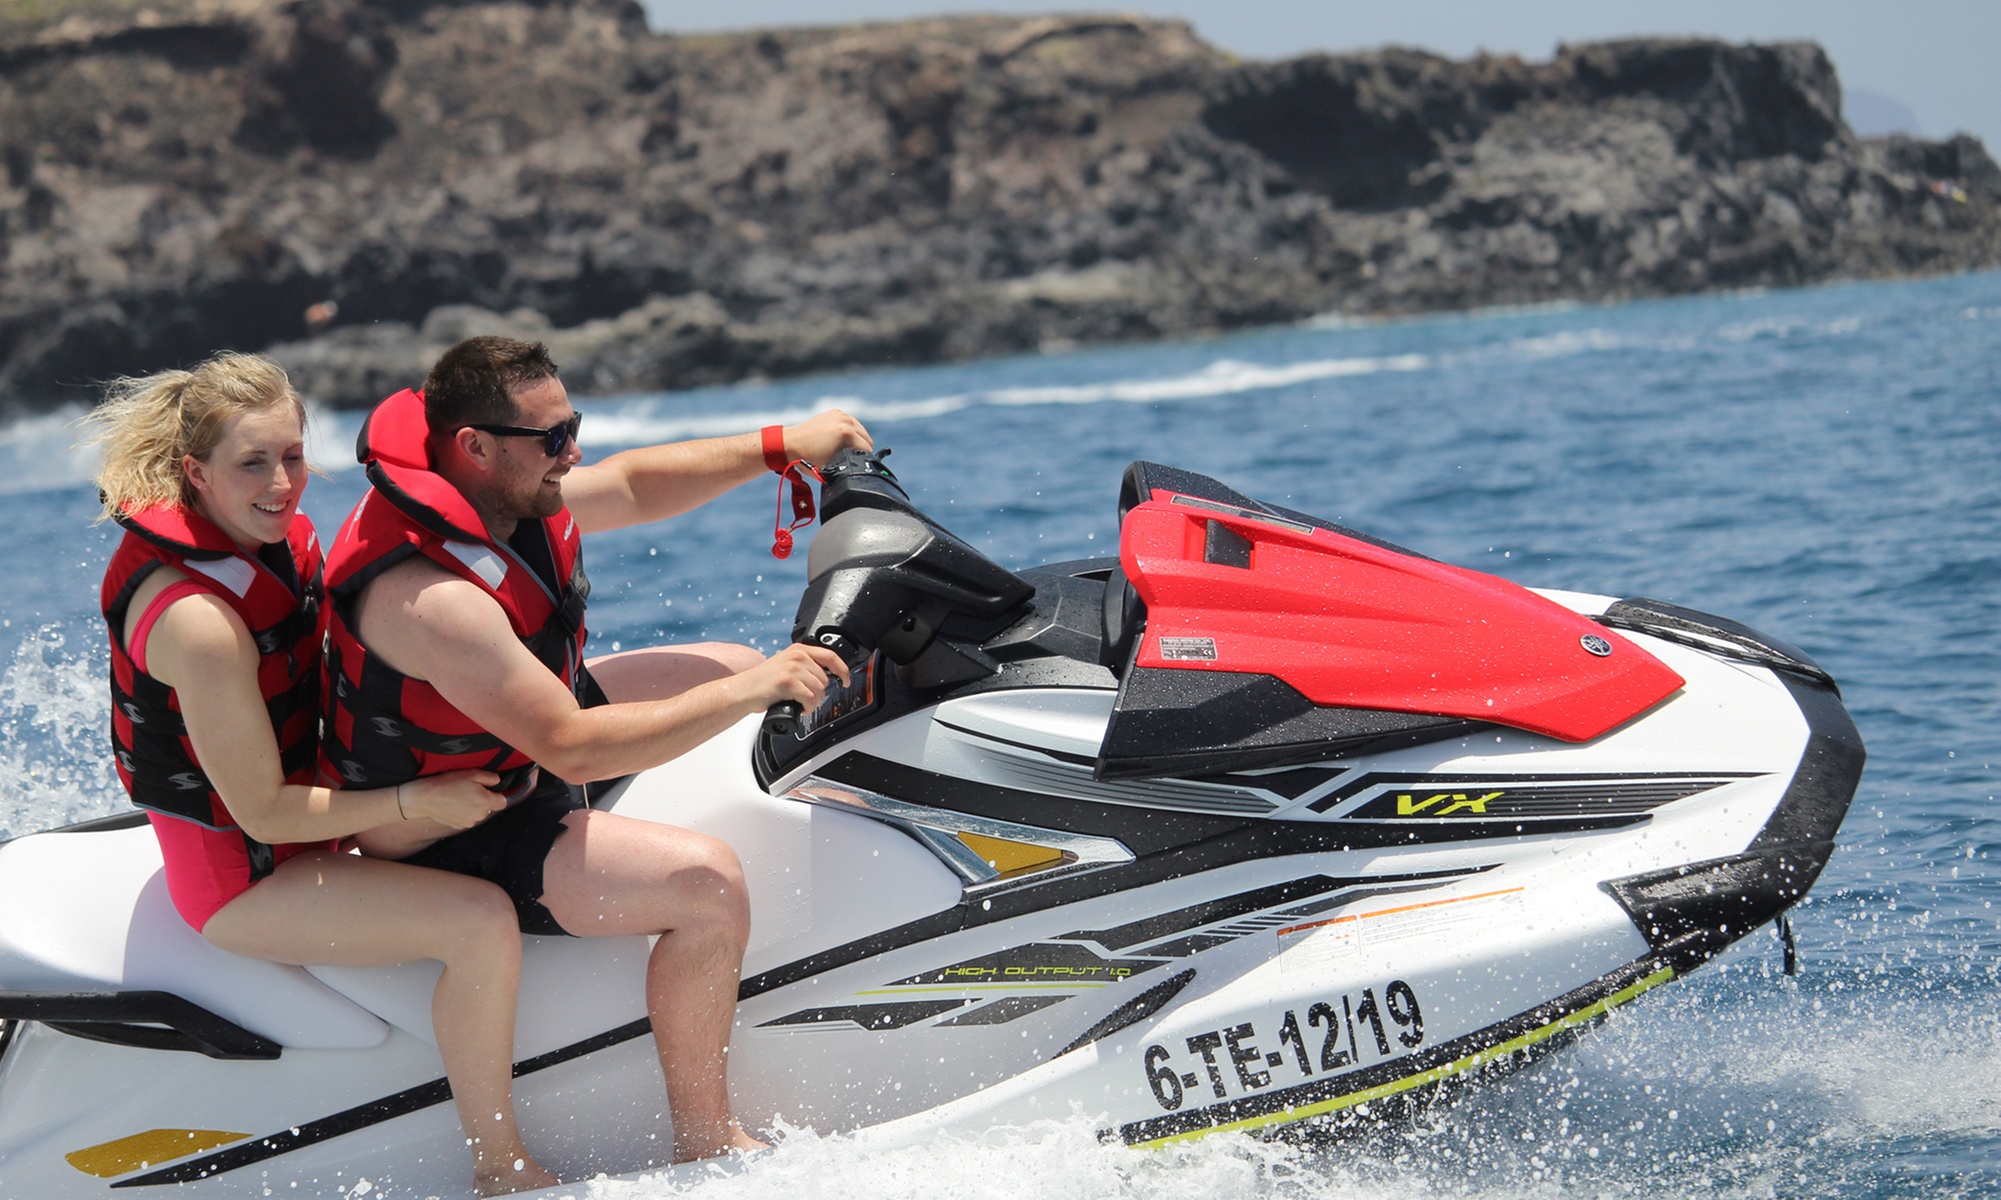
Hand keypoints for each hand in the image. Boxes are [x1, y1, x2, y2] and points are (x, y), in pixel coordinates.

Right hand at [397, 769, 505, 829]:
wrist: (426, 798)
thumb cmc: (449, 783)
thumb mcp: (473, 773)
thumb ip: (490, 778)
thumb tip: (498, 782)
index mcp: (486, 802)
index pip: (503, 802)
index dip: (498, 794)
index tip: (489, 789)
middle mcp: (480, 815)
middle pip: (489, 808)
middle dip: (484, 800)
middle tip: (470, 790)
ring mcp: (469, 822)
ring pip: (478, 813)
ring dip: (474, 807)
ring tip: (460, 797)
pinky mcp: (459, 826)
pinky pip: (468, 818)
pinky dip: (464, 813)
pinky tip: (454, 804)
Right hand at [734, 643, 849, 712]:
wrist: (743, 690)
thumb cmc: (763, 682)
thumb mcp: (786, 664)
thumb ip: (805, 665)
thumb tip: (827, 677)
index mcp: (799, 649)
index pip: (831, 656)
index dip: (843, 670)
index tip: (846, 680)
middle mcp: (797, 656)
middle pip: (825, 679)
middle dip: (819, 694)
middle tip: (806, 699)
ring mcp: (792, 668)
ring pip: (819, 690)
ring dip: (813, 702)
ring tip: (800, 703)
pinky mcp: (787, 682)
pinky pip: (810, 699)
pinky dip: (807, 707)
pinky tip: (798, 708)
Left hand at [784, 409, 871, 466]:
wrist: (789, 444)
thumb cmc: (806, 458)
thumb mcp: (830, 467)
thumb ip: (848, 467)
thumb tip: (859, 470)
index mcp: (846, 433)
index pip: (867, 448)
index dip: (865, 461)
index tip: (859, 467)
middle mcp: (845, 420)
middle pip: (866, 438)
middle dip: (861, 449)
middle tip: (851, 459)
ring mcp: (840, 414)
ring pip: (860, 430)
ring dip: (856, 440)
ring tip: (846, 450)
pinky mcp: (835, 413)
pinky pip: (851, 423)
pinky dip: (849, 431)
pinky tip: (841, 439)